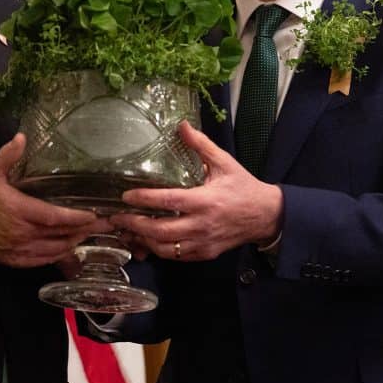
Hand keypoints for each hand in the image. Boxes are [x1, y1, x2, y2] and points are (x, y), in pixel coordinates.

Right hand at [0, 133, 109, 266]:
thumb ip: (8, 156)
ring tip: (90, 233)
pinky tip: (70, 247)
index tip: (92, 214)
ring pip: (55, 250)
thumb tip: (21, 137)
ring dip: (75, 242)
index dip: (75, 217)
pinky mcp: (16, 260)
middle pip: (60, 235)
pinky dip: (60, 255)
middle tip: (103, 223)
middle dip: (84, 230)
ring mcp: (20, 249)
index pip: (53, 216)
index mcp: (17, 209)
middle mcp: (21, 232)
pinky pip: (44, 260)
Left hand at [110, 122, 283, 260]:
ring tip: (127, 231)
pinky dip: (159, 250)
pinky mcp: (205, 253)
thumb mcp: (225, 162)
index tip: (126, 197)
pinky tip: (147, 240)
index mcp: (206, 200)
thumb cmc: (243, 187)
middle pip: (161, 231)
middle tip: (116, 218)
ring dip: (143, 241)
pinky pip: (176, 257)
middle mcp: (203, 224)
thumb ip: (201, 145)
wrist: (266, 216)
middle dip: (135, 226)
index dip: (145, 200)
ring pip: (166, 249)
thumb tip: (182, 125)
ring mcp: (203, 242)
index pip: (169, 201)